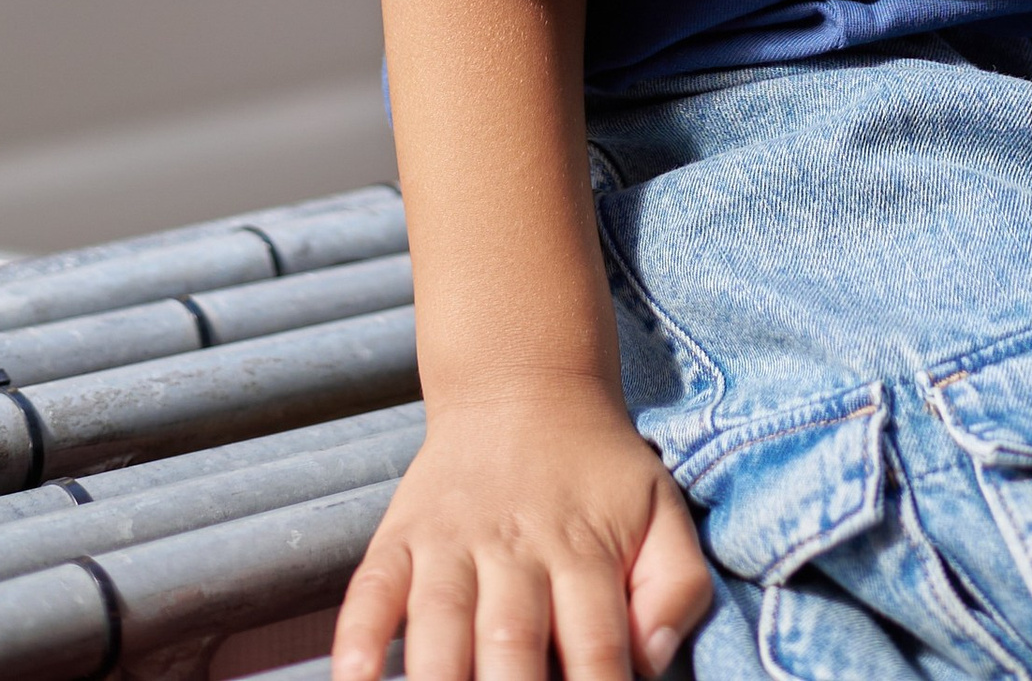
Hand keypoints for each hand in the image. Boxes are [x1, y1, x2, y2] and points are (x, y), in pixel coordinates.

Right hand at [333, 373, 713, 680]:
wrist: (523, 381)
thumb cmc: (598, 471)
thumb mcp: (660, 509)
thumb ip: (676, 585)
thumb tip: (649, 659)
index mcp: (585, 552)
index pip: (597, 649)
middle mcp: (516, 550)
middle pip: (512, 644)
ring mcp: (452, 542)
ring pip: (440, 623)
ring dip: (438, 679)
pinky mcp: (401, 536)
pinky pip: (372, 589)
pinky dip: (359, 638)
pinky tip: (355, 680)